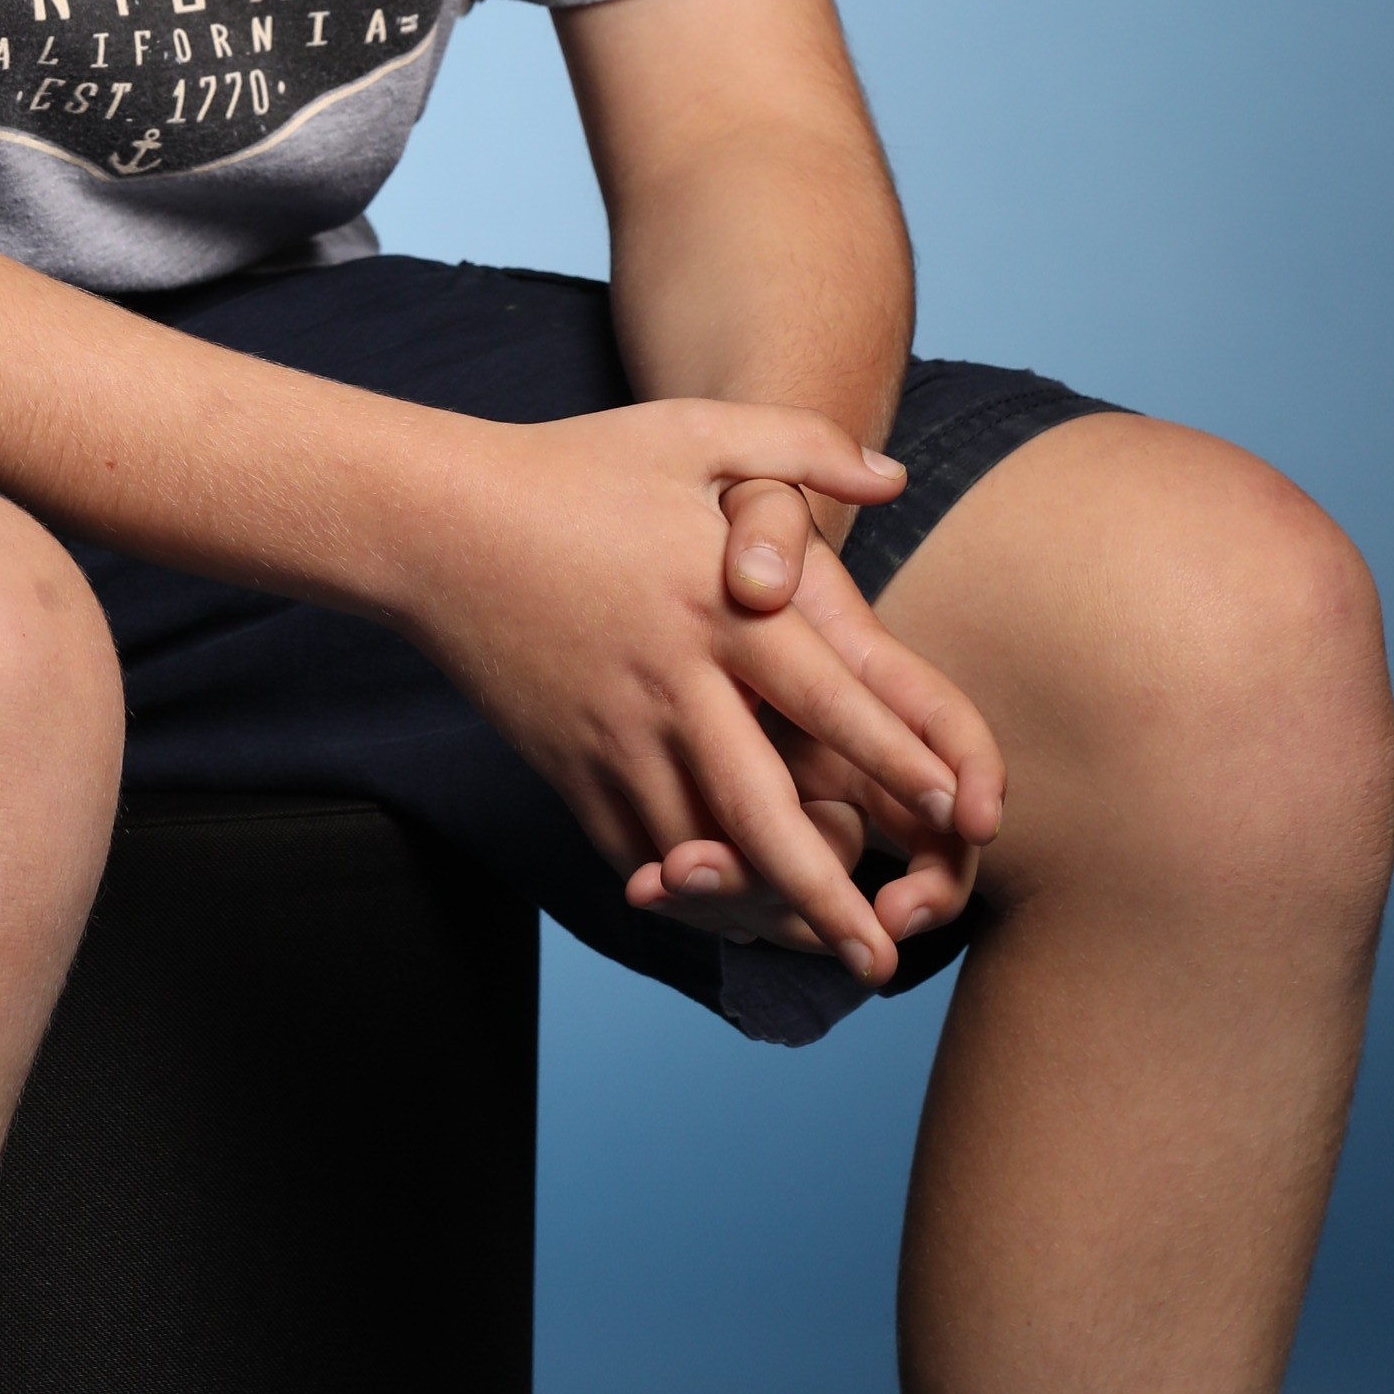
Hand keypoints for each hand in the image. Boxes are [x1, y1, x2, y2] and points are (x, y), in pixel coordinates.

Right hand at [397, 401, 966, 988]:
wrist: (436, 525)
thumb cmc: (572, 470)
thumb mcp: (690, 432)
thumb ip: (798, 446)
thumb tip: (894, 474)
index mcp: (720, 607)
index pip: (830, 698)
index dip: (899, 758)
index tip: (957, 810)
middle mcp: (675, 685)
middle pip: (763, 813)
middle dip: (830, 896)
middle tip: (885, 961)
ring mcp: (615, 735)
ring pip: (700, 850)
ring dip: (762, 911)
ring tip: (823, 953)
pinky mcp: (568, 765)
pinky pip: (636, 844)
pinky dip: (686, 887)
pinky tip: (726, 912)